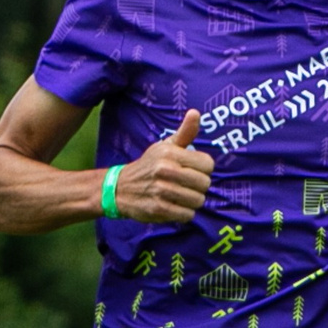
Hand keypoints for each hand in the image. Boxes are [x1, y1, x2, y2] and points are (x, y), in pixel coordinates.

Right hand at [114, 109, 215, 224]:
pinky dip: (183, 213)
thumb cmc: (150, 165)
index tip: (191, 170)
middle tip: (185, 184)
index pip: (208, 164)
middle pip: (205, 184)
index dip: (203, 169)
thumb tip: (196, 113)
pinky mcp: (158, 208)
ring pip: (198, 200)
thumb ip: (185, 132)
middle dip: (198, 186)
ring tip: (178, 195)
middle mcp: (165, 170)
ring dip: (191, 201)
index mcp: (170, 153)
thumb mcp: (165, 146)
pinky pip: (187, 215)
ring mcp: (161, 190)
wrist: (119, 188)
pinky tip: (172, 205)